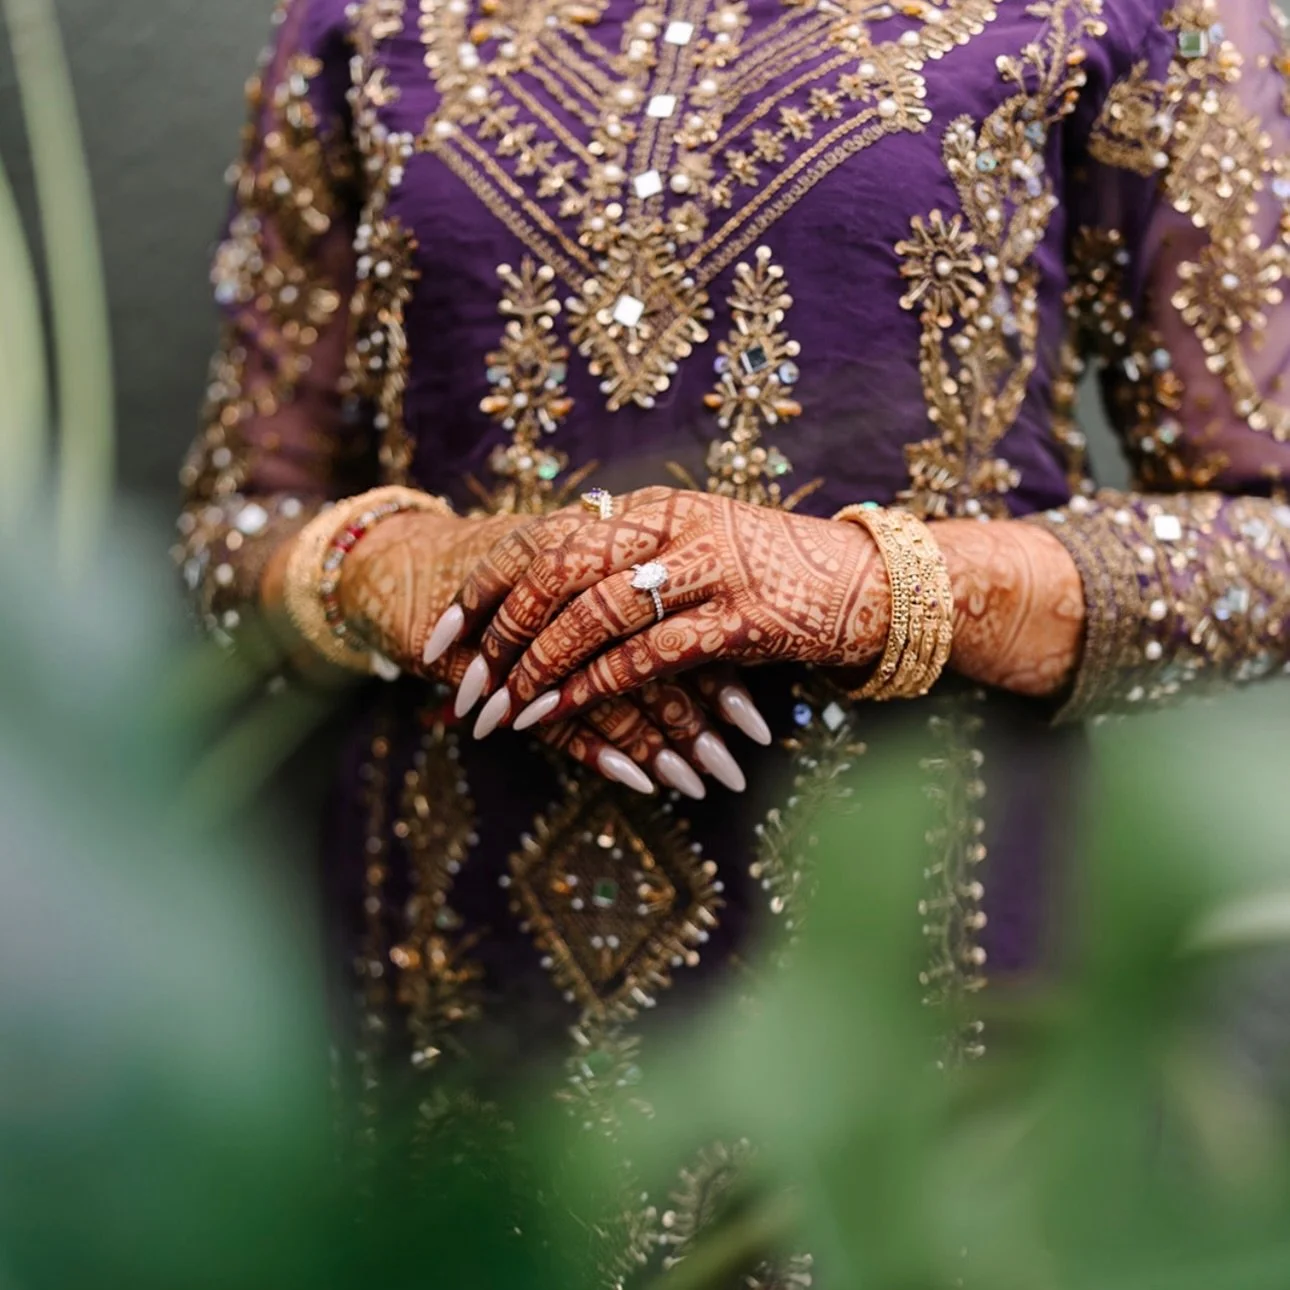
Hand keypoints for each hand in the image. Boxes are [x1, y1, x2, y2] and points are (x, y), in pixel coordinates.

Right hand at [334, 504, 748, 796]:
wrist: (408, 566)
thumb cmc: (508, 581)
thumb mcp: (573, 581)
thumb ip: (636, 608)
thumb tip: (721, 649)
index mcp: (603, 563)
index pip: (677, 621)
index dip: (721, 672)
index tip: (758, 724)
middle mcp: (574, 591)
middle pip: (652, 658)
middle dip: (700, 719)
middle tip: (737, 768)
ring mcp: (532, 631)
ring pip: (608, 689)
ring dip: (657, 742)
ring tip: (696, 785)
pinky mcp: (493, 665)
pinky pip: (552, 715)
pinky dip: (597, 748)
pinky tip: (634, 780)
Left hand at [437, 486, 889, 729]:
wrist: (871, 582)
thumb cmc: (773, 574)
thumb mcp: (693, 552)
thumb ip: (631, 566)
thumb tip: (552, 602)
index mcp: (650, 509)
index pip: (545, 538)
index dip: (485, 587)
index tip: (440, 633)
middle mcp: (670, 526)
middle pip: (555, 571)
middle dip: (497, 633)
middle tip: (460, 684)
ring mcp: (706, 567)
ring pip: (592, 613)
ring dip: (537, 668)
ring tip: (499, 712)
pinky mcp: (739, 616)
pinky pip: (646, 654)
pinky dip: (593, 686)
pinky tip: (557, 715)